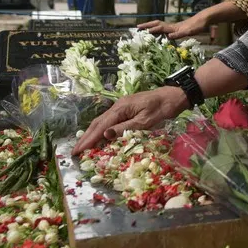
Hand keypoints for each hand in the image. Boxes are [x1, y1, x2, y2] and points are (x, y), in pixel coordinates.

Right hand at [72, 86, 187, 154]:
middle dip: (85, 137)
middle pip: (97, 123)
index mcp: (120, 108)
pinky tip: (99, 137)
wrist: (173, 96)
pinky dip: (101, 130)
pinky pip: (109, 121)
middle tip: (74, 152)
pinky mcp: (126, 109)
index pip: (101, 126)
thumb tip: (105, 135)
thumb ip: (125, 128)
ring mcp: (121, 107)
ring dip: (91, 134)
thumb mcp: (145, 121)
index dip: (88, 139)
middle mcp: (117, 106)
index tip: (77, 151)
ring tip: (82, 147)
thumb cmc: (162, 108)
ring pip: (102, 121)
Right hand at [138, 15, 207, 39]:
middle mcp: (172, 26)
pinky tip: (157, 32)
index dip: (152, 30)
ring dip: (151, 26)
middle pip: (157, 24)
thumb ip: (179, 34)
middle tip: (137, 27)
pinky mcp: (177, 28)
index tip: (143, 32)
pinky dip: (157, 28)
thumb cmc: (198, 26)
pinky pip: (164, 28)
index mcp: (174, 28)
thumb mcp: (189, 32)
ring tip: (143, 28)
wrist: (204, 19)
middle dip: (147, 25)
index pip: (160, 28)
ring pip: (159, 25)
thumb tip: (168, 36)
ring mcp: (174, 26)